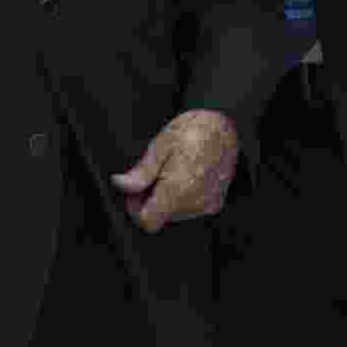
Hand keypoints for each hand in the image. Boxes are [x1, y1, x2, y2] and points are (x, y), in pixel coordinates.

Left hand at [111, 109, 239, 232]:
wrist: (226, 125)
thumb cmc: (193, 129)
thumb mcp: (161, 144)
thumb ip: (141, 171)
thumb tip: (120, 184)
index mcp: (178, 189)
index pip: (148, 221)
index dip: (135, 209)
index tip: (134, 192)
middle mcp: (195, 203)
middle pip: (161, 217)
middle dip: (151, 199)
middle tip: (152, 173)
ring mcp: (208, 205)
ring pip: (175, 214)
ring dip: (167, 198)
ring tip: (171, 170)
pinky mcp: (216, 203)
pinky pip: (190, 209)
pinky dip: (182, 197)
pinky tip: (185, 175)